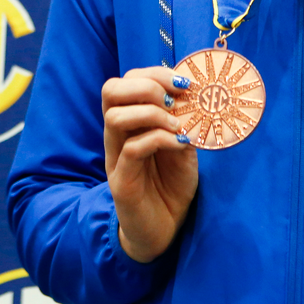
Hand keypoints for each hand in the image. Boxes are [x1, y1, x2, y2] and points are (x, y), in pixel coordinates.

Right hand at [102, 66, 197, 262]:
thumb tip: (193, 98)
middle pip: (110, 90)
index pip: (126, 81)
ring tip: (177, 126)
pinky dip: (158, 139)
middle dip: (146, 85)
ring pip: (115, 117)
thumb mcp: (183, 146)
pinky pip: (132, 149)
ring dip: (152, 113)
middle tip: (174, 100)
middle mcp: (117, 136)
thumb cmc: (171, 185)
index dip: (154, 73)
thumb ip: (183, 123)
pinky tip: (179, 144)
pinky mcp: (122, 181)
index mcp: (130, 122)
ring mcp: (116, 157)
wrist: (164, 230)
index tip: (184, 83)